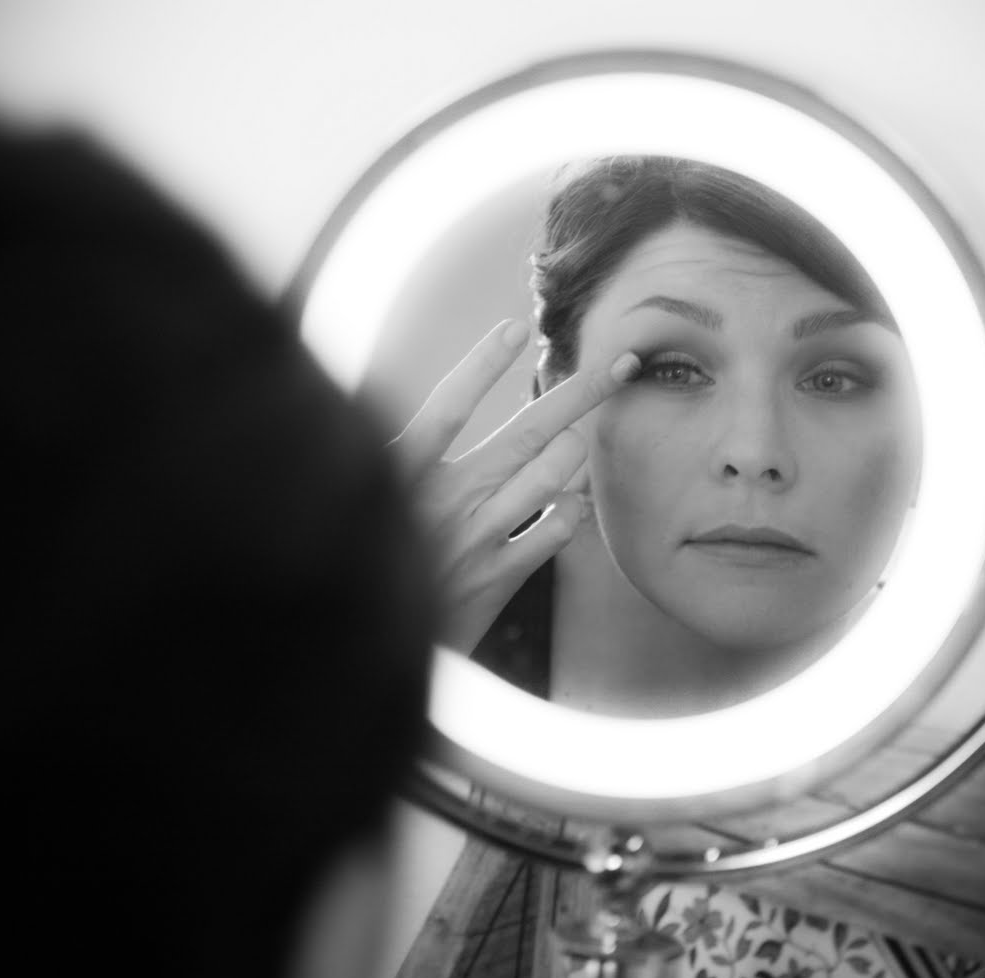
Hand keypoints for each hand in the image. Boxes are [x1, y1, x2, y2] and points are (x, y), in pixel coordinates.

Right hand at [391, 319, 638, 654]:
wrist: (363, 641)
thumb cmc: (363, 557)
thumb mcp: (367, 492)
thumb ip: (400, 450)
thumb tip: (439, 407)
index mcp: (404, 471)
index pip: (448, 404)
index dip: (483, 364)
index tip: (516, 328)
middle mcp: (447, 500)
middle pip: (528, 430)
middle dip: (584, 390)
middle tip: (622, 362)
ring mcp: (478, 539)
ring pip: (554, 474)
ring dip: (574, 451)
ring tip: (572, 441)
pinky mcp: (499, 577)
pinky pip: (559, 529)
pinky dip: (572, 508)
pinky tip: (569, 501)